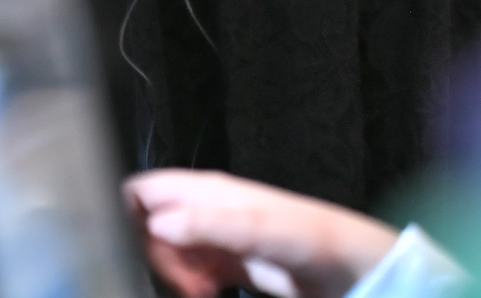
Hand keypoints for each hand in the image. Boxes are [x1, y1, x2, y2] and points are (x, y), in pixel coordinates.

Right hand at [125, 170, 399, 297]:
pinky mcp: (227, 262)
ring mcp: (217, 236)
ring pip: (167, 252)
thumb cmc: (315, 237)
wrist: (353, 266)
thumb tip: (159, 223)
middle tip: (182, 281)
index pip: (142, 191)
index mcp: (209, 192)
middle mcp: (207, 210)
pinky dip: (189, 285)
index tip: (135, 250)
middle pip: (149, 227)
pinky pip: (189, 272)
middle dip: (153, 256)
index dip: (127, 217)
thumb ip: (211, 224)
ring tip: (200, 290)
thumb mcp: (261, 229)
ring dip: (172, 275)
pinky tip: (208, 292)